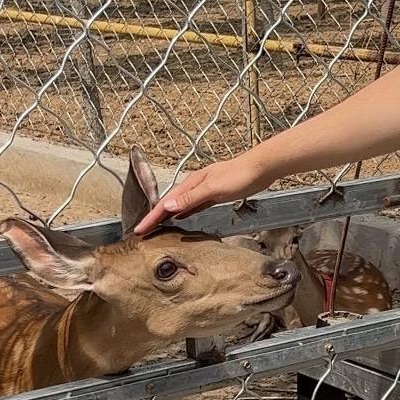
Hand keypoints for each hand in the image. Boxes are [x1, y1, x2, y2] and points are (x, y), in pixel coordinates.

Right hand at [134, 155, 271, 234]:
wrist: (260, 168)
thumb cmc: (239, 176)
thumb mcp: (213, 188)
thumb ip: (191, 198)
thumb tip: (168, 206)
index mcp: (191, 183)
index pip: (166, 203)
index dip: (152, 217)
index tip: (139, 230)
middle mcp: (195, 186)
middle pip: (170, 204)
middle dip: (155, 217)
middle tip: (142, 231)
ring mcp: (204, 190)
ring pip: (180, 205)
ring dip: (167, 216)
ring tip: (156, 227)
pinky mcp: (214, 195)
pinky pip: (193, 206)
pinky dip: (183, 213)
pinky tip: (180, 218)